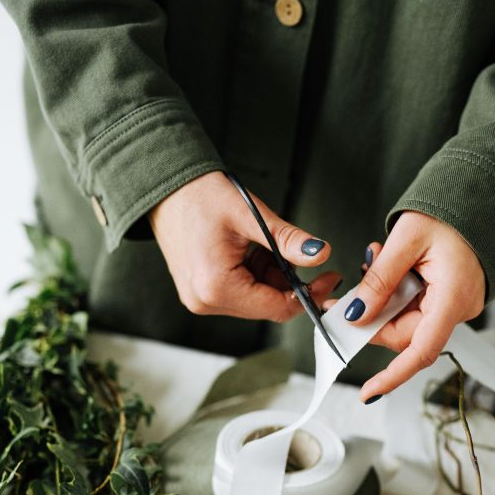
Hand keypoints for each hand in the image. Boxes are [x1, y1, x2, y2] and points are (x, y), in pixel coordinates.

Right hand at [148, 171, 340, 320]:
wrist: (164, 187)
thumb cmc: (199, 196)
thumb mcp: (251, 216)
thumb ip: (288, 240)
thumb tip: (321, 254)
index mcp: (216, 287)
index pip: (277, 307)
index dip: (309, 295)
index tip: (330, 278)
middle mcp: (205, 302)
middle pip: (267, 306)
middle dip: (289, 283)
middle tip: (300, 253)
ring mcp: (201, 300)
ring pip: (256, 300)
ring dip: (271, 277)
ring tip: (264, 243)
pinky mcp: (200, 293)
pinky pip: (240, 293)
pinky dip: (255, 275)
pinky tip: (251, 251)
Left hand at [325, 211, 485, 400]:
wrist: (485, 197)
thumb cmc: (455, 211)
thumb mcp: (407, 240)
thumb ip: (379, 280)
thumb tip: (356, 315)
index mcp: (453, 297)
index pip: (420, 351)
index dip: (392, 376)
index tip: (368, 392)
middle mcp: (459, 308)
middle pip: (405, 334)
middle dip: (373, 319)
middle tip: (345, 301)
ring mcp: (455, 304)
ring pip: (407, 320)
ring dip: (383, 301)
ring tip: (373, 262)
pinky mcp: (449, 297)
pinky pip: (416, 306)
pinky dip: (396, 293)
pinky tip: (390, 268)